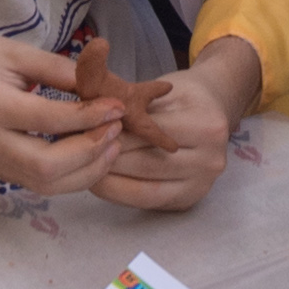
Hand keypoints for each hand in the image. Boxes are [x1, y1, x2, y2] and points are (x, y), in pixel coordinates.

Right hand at [0, 34, 123, 198]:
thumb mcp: (12, 51)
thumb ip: (56, 68)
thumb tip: (100, 84)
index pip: (46, 119)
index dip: (87, 116)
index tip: (116, 105)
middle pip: (46, 167)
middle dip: (90, 151)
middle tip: (117, 128)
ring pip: (47, 185)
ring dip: (88, 170)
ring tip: (113, 143)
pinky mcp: (3, 172)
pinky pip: (44, 186)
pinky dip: (75, 177)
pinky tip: (94, 154)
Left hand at [90, 41, 252, 211]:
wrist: (214, 110)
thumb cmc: (182, 96)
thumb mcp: (161, 87)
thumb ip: (131, 100)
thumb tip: (88, 113)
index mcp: (207, 126)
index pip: (150, 133)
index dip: (113, 131)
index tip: (83, 129)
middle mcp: (211, 160)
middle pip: (146, 162)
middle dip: (107, 155)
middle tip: (73, 150)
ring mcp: (203, 184)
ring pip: (144, 187)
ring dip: (109, 177)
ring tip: (81, 165)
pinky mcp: (190, 199)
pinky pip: (147, 201)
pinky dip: (119, 192)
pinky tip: (98, 181)